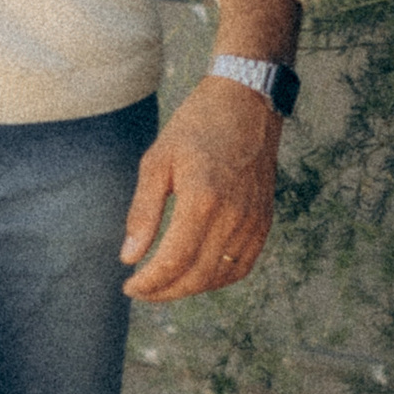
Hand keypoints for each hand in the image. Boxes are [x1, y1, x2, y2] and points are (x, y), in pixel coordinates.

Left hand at [120, 73, 282, 301]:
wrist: (247, 101)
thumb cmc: (197, 125)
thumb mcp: (157, 161)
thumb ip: (143, 213)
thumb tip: (129, 258)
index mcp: (203, 198)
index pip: (174, 260)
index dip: (150, 282)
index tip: (129, 286)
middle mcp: (233, 215)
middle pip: (198, 276)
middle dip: (165, 292)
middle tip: (142, 291)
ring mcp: (253, 220)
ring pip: (221, 276)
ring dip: (190, 289)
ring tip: (165, 284)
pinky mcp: (264, 220)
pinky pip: (243, 265)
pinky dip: (218, 278)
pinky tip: (197, 274)